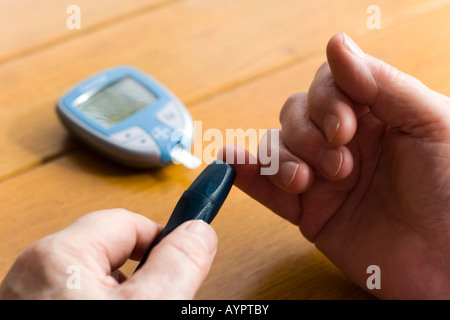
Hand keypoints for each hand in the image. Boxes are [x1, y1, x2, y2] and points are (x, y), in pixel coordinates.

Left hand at [0, 209, 216, 298]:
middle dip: (144, 277)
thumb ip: (179, 263)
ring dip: (124, 298)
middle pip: (111, 253)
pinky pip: (78, 301)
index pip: (127, 224)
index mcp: (59, 257)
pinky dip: (101, 308)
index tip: (186, 256)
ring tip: (136, 314)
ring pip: (96, 282)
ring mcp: (30, 299)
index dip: (162, 239)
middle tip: (161, 301)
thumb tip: (198, 233)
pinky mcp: (34, 314)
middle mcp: (35, 274)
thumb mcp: (149, 310)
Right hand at [221, 33, 449, 298]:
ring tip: (306, 181)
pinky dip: (247, 174)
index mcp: (375, 116)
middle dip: (308, 135)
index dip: (326, 100)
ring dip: (283, 158)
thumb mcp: (431, 124)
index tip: (345, 127)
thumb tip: (336, 44)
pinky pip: (268, 190)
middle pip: (295, 114)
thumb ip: (383, 83)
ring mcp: (324, 178)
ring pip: (277, 147)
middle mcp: (345, 144)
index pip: (328, 86)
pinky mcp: (309, 213)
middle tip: (340, 163)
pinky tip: (231, 161)